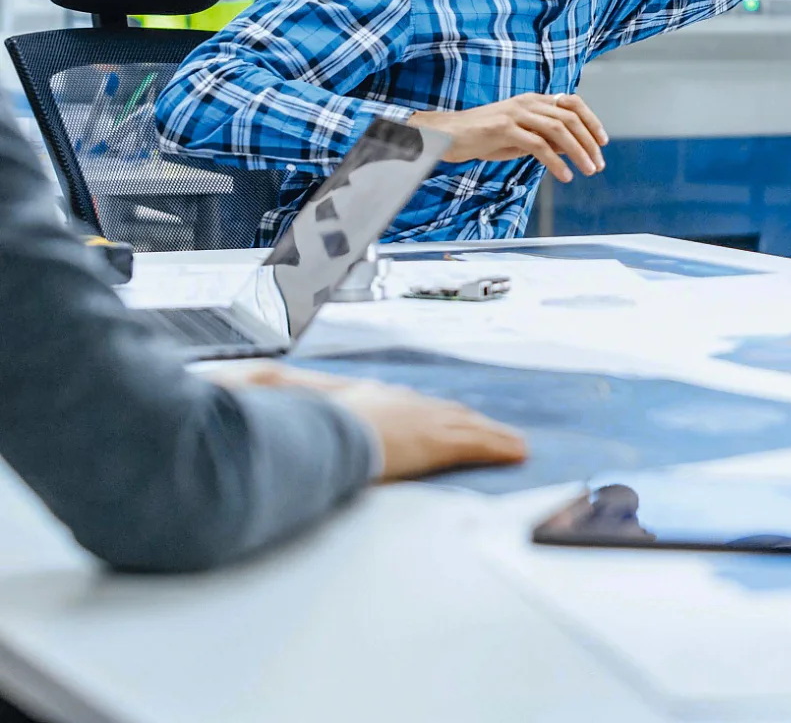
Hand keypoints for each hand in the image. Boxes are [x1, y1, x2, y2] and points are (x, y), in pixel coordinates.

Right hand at [214, 364, 527, 480]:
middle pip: (436, 410)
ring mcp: (422, 419)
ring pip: (463, 424)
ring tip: (508, 442)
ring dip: (486, 433)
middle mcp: (397, 400)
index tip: (431, 414)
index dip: (417, 410)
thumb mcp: (270, 409)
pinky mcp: (440, 441)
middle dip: (458, 418)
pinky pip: (479, 443)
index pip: (398, 403)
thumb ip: (255, 401)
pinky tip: (519, 450)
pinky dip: (499, 446)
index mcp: (362, 396)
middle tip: (479, 426)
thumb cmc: (296, 428)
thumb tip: (221, 390)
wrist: (317, 436)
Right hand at [408, 93, 607, 182]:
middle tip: (598, 163)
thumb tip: (572, 147)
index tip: (602, 142)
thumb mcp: (520, 136)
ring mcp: (516, 114)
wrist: (447, 135)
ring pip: (558, 130)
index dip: (591, 121)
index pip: (572, 103)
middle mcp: (527, 102)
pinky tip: (565, 175)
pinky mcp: (504, 129)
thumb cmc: (483, 137)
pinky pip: (538, 145)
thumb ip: (544, 137)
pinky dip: (556, 162)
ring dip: (578, 152)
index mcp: (533, 100)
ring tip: (588, 171)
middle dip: (589, 142)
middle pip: (570, 118)